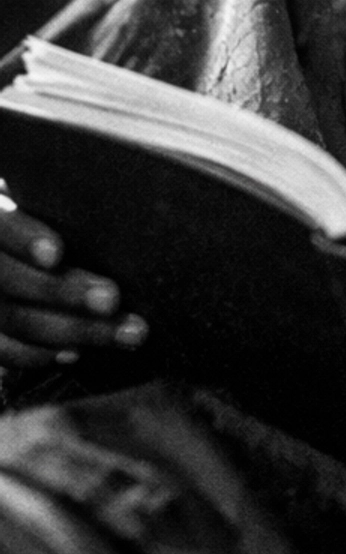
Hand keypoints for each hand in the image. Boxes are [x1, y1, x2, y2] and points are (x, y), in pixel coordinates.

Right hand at [0, 184, 146, 371]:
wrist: (16, 253)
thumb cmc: (48, 218)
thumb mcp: (45, 202)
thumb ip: (65, 206)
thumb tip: (113, 199)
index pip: (3, 226)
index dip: (25, 239)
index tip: (56, 253)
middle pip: (10, 279)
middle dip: (63, 292)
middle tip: (111, 298)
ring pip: (15, 319)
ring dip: (73, 330)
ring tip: (125, 332)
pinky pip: (5, 350)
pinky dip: (39, 354)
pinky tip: (75, 353)